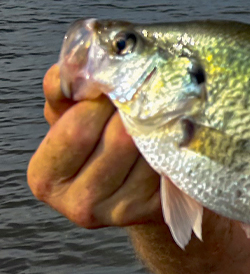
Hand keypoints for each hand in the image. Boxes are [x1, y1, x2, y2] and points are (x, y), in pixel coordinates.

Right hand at [26, 64, 162, 227]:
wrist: (126, 184)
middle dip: (136, 106)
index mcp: (47, 176)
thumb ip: (64, 89)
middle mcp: (79, 203)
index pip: (78, 128)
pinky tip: (176, 129)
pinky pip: (172, 163)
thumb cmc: (92, 143)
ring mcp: (120, 211)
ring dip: (162, 121)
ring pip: (151, 149)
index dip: (100, 100)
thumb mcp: (67, 116)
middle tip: (148, 86)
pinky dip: (177, 141)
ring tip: (165, 104)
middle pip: (119, 139)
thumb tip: (80, 61)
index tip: (116, 82)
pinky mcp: (154, 209)